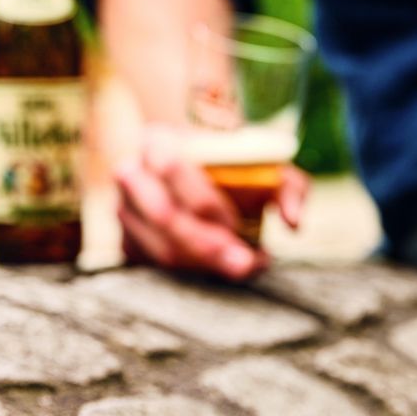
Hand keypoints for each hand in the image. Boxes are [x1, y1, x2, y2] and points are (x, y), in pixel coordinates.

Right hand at [114, 124, 308, 279]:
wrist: (192, 164)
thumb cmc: (229, 163)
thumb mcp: (263, 162)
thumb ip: (287, 186)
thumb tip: (293, 221)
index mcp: (157, 141)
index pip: (172, 168)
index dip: (204, 200)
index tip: (238, 223)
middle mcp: (132, 174)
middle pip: (164, 216)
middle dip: (208, 245)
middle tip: (245, 263)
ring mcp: (124, 210)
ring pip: (160, 248)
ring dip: (203, 265)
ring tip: (241, 266)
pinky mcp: (127, 240)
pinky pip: (156, 267)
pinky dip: (189, 274)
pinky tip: (218, 268)